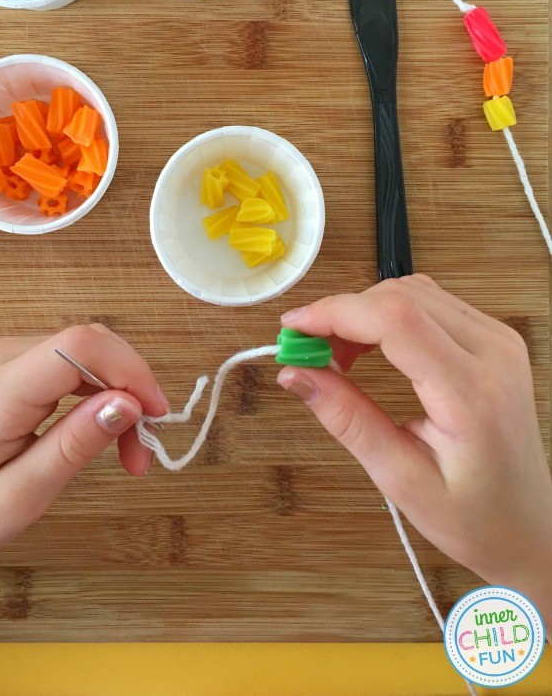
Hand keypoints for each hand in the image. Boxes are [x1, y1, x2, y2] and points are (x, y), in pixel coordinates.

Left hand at [0, 324, 166, 621]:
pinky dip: (99, 393)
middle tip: (144, 451)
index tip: (157, 418)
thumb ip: (75, 445)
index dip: (130, 371)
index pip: (78, 346)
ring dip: (119, 394)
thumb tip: (129, 401)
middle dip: (131, 388)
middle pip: (88, 344)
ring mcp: (1, 357)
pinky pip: (69, 363)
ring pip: (85, 352)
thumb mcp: (21, 497)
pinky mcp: (9, 365)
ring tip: (128, 452)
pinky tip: (103, 431)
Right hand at [277, 275, 551, 629]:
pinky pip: (431, 303)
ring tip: (338, 357)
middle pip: (401, 296)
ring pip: (413, 292)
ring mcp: (499, 339)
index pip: (396, 319)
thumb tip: (294, 372)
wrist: (532, 525)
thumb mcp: (400, 479)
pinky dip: (389, 315)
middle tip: (309, 354)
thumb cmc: (473, 518)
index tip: (292, 329)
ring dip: (364, 312)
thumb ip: (347, 419)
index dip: (335, 312)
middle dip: (343, 314)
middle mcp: (493, 353)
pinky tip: (371, 348)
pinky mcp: (496, 338)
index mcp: (472, 394)